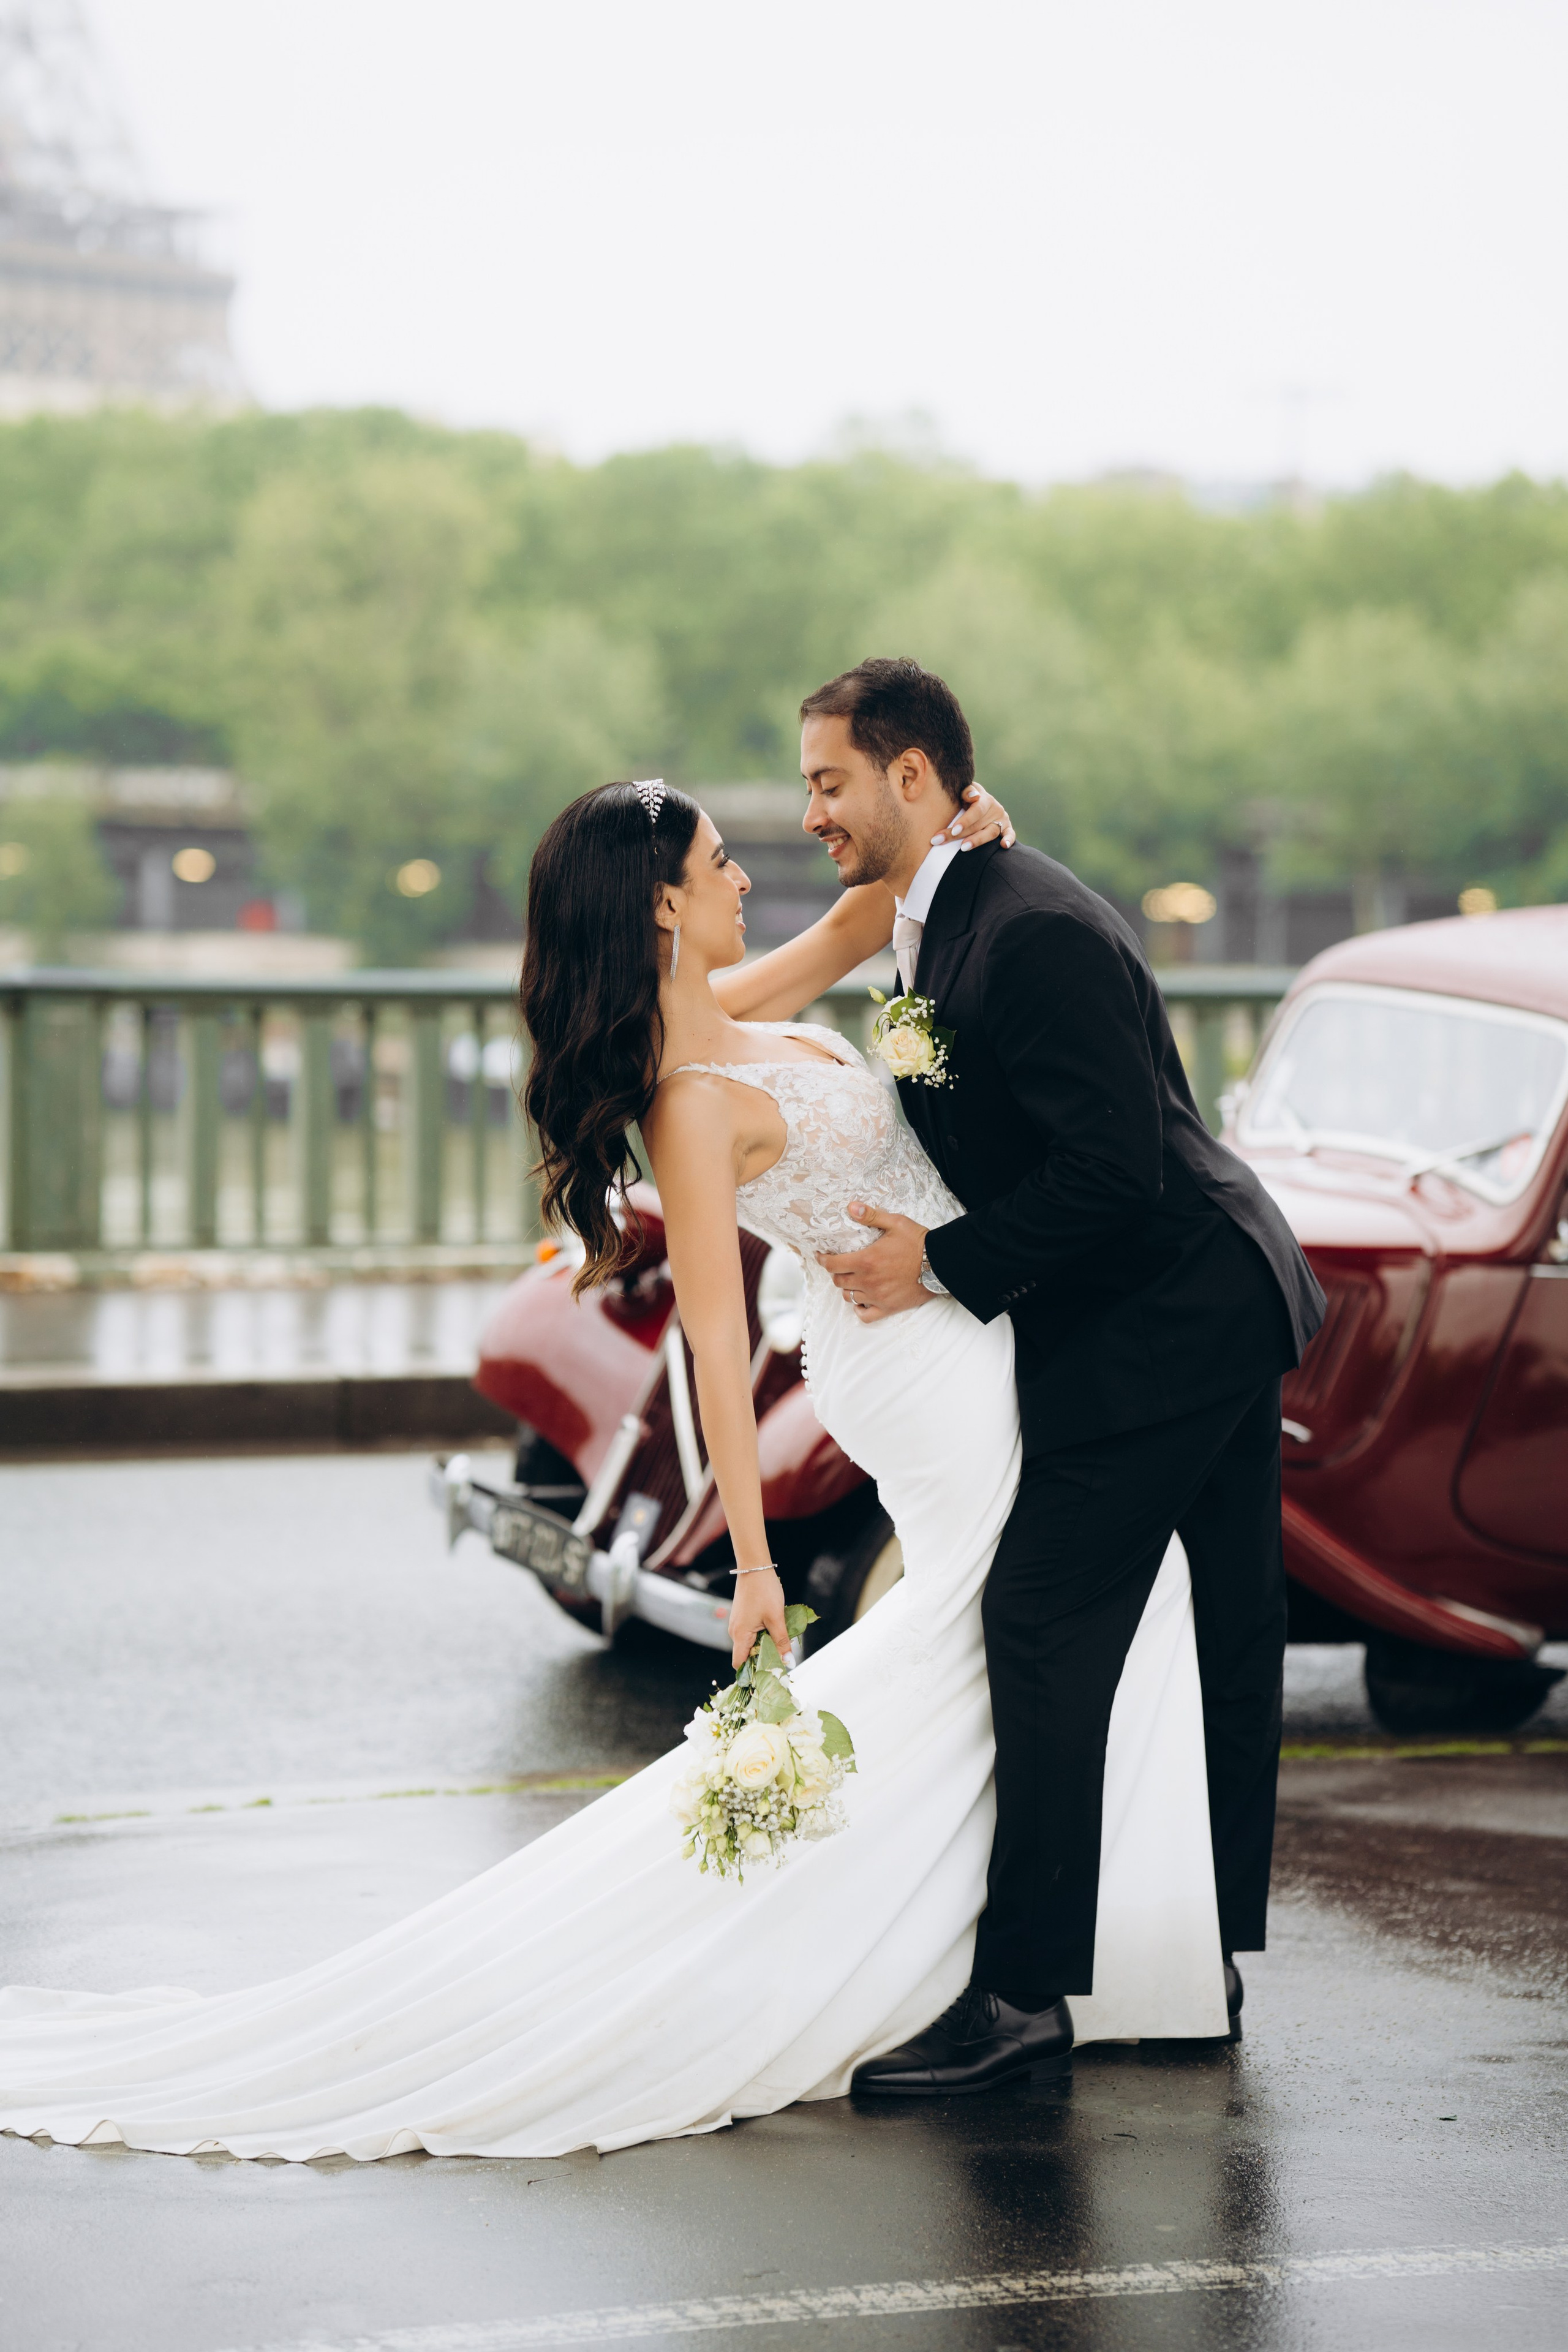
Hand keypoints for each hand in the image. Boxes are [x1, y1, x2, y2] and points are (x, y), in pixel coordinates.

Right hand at [728, 1565, 792, 1669]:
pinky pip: (751, 1633)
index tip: (768, 1673)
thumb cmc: (764, 1591)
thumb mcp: (776, 1619)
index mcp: (739, 1635)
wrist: (755, 1567)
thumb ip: (782, 1642)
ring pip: (750, 1644)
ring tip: (780, 1641)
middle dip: (762, 1658)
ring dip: (764, 1645)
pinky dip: (762, 1635)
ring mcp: (737, 1624)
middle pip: (746, 1655)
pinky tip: (774, 1629)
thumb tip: (788, 1663)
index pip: (739, 1664)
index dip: (752, 1672)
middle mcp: (734, 1631)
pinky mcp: (742, 1617)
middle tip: (781, 1657)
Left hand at [816, 1203, 934, 1321]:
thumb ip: (871, 1216)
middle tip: (841, 1265)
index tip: (821, 1255)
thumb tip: (851, 1207)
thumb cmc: (918, 1242)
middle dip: (836, 1272)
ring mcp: (878, 1296)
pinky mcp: (888, 1307)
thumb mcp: (895, 1223)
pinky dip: (859, 1309)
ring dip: (847, 1288)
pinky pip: (865, 1316)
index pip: (832, 1264)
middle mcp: (868, 1281)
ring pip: (849, 1297)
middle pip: (838, 1281)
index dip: (823, 1260)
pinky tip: (862, 1300)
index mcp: (866, 1260)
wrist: (941, 1263)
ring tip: (853, 1279)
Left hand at [936, 783, 1014, 852]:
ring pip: (991, 832)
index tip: (954, 830)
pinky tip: (1004, 845)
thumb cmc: (966, 798)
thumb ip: (966, 791)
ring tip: (963, 848)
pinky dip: (1009, 839)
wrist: (977, 801)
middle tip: (941, 841)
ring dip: (977, 840)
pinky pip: (1010, 834)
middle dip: (959, 834)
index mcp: (985, 799)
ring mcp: (1002, 819)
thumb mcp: (964, 791)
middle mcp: (995, 809)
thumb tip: (973, 796)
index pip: (976, 810)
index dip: (965, 820)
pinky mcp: (1007, 828)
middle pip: (978, 825)